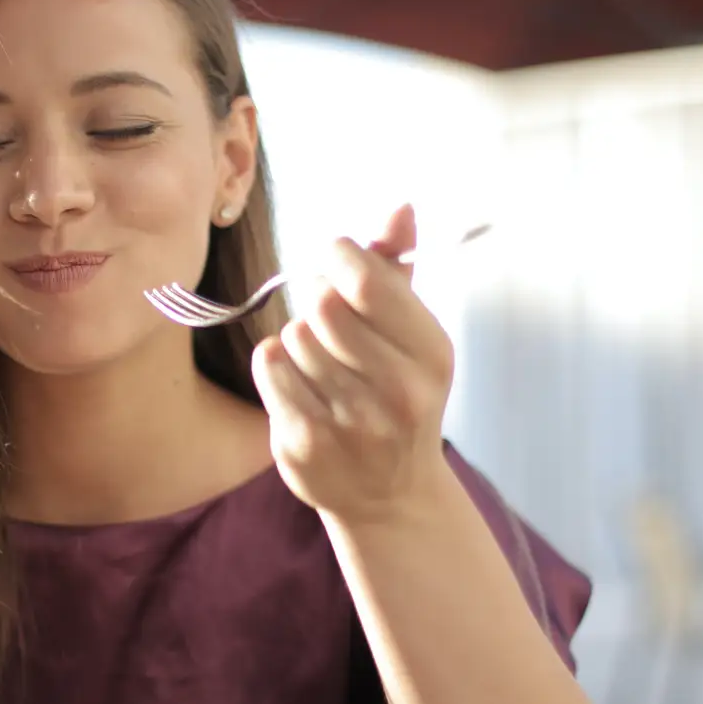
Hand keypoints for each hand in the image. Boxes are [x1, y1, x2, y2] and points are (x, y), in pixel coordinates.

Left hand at [251, 203, 455, 523]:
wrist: (390, 496)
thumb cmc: (398, 394)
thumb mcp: (413, 334)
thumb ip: (398, 268)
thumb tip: (399, 207)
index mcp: (431, 354)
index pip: (366, 280)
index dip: (338, 256)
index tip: (336, 260)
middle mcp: (398, 392)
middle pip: (323, 305)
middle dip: (316, 296)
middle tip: (324, 312)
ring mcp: (351, 423)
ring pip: (294, 335)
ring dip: (299, 338)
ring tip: (322, 362)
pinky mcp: (305, 443)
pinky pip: (270, 366)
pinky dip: (277, 364)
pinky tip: (301, 384)